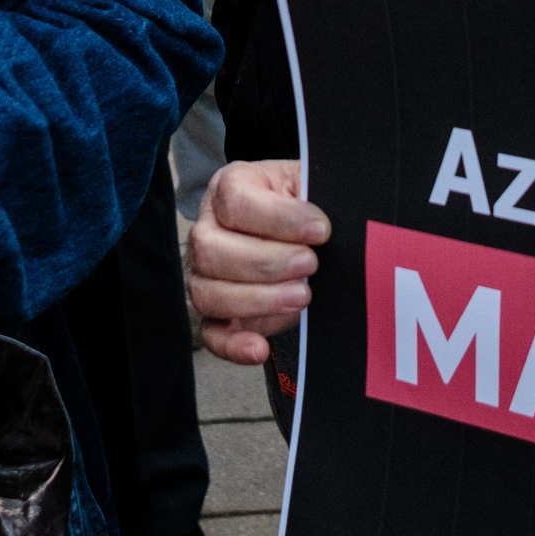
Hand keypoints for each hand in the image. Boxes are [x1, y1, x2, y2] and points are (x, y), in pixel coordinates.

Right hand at [186, 158, 325, 364]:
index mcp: (229, 188)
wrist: (313, 235)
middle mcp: (208, 230)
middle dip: (267, 261)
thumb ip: (318, 197)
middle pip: (210, 249)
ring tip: (302, 294)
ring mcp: (207, 275)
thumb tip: (327, 224)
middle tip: (310, 263)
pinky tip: (260, 348)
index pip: (234, 201)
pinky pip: (211, 335)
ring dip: (258, 299)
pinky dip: (233, 346)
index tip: (321, 230)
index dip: (280, 218)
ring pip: (208, 293)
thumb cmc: (310, 208)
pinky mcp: (218, 314)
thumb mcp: (314, 187)